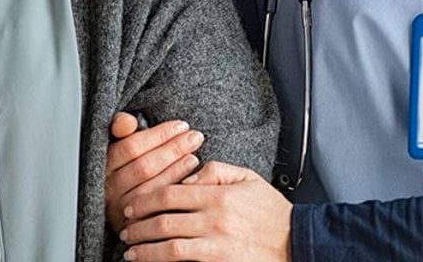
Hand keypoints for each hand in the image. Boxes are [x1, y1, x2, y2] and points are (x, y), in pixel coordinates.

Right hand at [105, 112, 205, 232]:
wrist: (125, 208)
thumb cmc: (126, 167)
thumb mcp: (120, 145)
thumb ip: (120, 128)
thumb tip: (127, 122)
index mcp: (104, 165)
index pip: (131, 147)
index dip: (159, 135)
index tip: (180, 126)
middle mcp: (108, 189)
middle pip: (143, 167)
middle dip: (173, 149)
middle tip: (195, 137)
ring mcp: (120, 210)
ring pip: (151, 188)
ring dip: (176, 170)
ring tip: (194, 156)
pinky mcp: (133, 227)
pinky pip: (157, 209)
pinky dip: (175, 191)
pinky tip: (191, 179)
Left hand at [119, 161, 291, 261]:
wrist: (297, 243)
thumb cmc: (271, 211)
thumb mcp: (248, 178)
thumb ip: (215, 170)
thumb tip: (186, 176)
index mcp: (219, 195)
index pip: (170, 194)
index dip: (145, 200)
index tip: (131, 206)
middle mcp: (216, 220)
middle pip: (163, 222)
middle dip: (137, 227)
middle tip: (125, 229)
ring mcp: (218, 246)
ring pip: (169, 249)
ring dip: (144, 250)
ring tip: (130, 251)